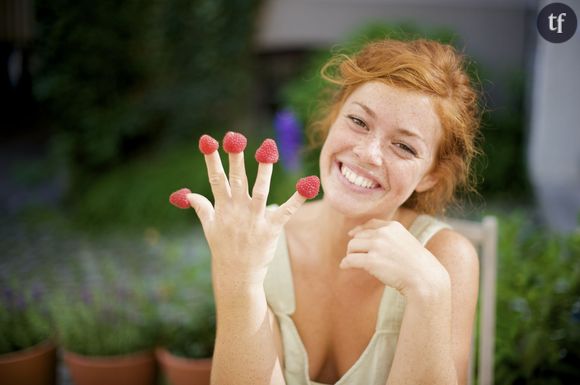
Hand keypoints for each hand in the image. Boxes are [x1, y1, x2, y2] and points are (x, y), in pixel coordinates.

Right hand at [186, 134, 306, 286]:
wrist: (237, 275)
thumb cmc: (223, 249)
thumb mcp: (209, 228)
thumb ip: (202, 208)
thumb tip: (188, 195)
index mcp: (222, 208)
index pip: (215, 179)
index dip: (211, 160)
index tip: (208, 141)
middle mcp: (237, 211)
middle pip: (237, 180)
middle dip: (235, 158)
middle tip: (235, 137)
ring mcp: (255, 219)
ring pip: (259, 190)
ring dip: (263, 170)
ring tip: (267, 150)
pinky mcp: (271, 228)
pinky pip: (286, 210)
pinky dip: (297, 198)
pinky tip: (308, 184)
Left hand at [341, 219, 448, 296]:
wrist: (425, 278)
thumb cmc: (417, 265)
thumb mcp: (406, 242)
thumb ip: (390, 238)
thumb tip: (369, 240)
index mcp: (393, 227)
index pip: (371, 224)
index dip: (359, 230)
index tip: (352, 235)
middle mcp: (384, 234)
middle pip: (358, 236)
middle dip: (356, 247)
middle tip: (356, 257)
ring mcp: (377, 246)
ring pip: (352, 246)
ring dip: (350, 255)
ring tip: (353, 263)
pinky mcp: (372, 261)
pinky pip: (351, 259)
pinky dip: (345, 263)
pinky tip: (344, 266)